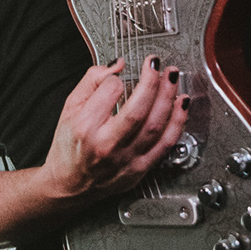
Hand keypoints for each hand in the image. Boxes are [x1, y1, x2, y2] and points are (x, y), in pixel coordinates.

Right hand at [38, 56, 189, 202]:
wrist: (70, 185)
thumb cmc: (69, 147)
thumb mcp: (69, 108)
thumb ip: (91, 81)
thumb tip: (117, 65)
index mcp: (85, 127)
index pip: (110, 92)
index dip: (118, 77)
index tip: (119, 75)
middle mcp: (107, 145)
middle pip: (138, 110)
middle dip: (152, 82)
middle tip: (156, 64)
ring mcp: (126, 159)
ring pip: (155, 126)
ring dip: (168, 97)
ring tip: (172, 77)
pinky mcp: (140, 169)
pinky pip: (165, 144)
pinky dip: (177, 122)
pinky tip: (181, 104)